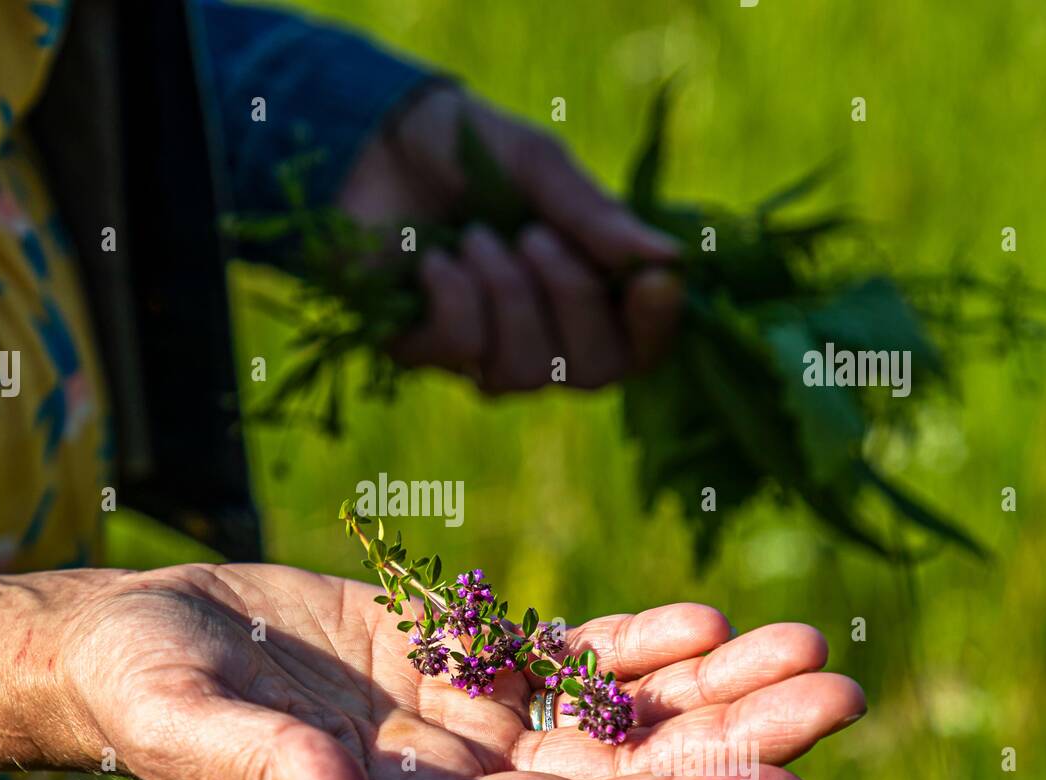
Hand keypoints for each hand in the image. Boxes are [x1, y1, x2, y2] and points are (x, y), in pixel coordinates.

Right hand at [55, 563, 864, 779]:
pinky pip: (566, 660)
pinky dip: (636, 644)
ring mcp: (466, 724)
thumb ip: (271, 775)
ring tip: (805, 645)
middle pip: (622, 776)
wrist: (135, 644)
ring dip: (711, 689)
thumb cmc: (145, 694)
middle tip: (838, 691)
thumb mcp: (191, 728)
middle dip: (731, 740)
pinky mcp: (455, 661)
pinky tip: (701, 620)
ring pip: (613, 717)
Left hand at [338, 85, 685, 391]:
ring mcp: (482, 353)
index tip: (652, 280)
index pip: (642, 347)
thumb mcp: (539, 165)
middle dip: (571, 302)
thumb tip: (671, 259)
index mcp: (589, 290)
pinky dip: (454, 296)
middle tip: (535, 236)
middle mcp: (544, 336)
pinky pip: (460, 351)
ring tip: (476, 237)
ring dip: (505, 294)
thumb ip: (595, 216)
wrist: (375, 141)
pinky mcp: (422, 353)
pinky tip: (435, 260)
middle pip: (593, 373)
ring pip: (523, 372)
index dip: (655, 327)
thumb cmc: (466, 149)